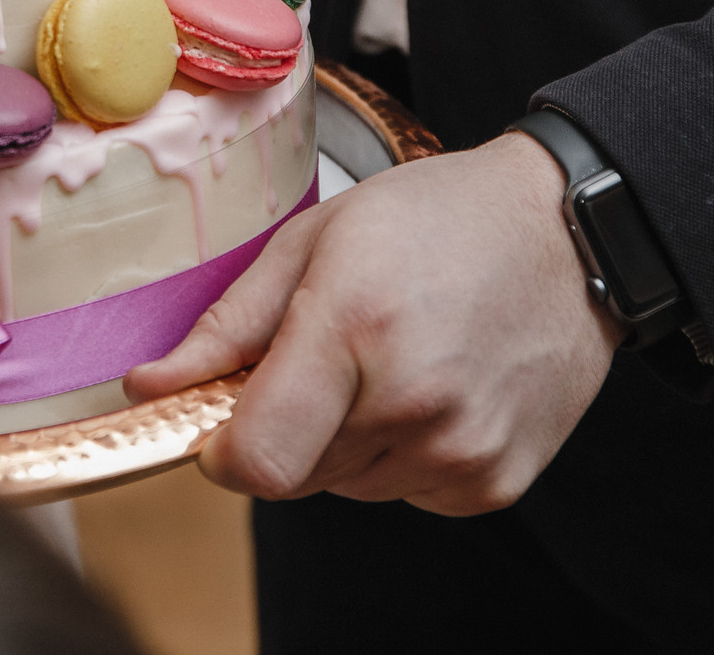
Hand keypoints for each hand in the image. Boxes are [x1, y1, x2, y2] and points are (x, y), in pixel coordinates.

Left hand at [127, 132, 621, 513]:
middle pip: (292, 474)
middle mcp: (414, 403)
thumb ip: (227, 325)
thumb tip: (146, 388)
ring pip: (345, 485)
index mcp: (355, 328)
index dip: (220, 449)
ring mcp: (463, 451)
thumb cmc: (434, 221)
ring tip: (386, 358)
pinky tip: (430, 386)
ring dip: (340, 439)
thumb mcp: (315, 241)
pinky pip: (405, 493)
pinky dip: (399, 454)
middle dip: (282, 425)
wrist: (567, 234)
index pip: (255, 459)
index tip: (219, 415)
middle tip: (322, 354)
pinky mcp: (495, 482)